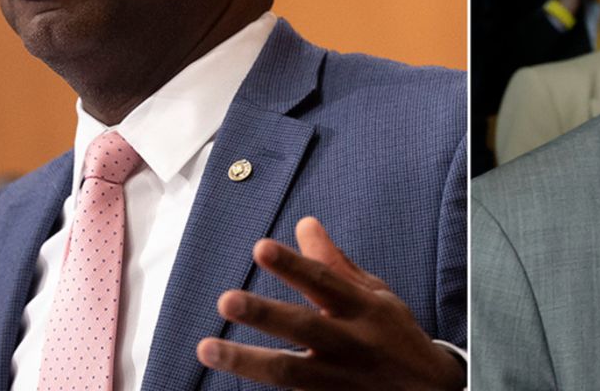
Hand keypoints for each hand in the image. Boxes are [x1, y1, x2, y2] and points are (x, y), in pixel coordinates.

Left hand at [196, 217, 463, 389]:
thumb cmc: (393, 335)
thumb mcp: (374, 294)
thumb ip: (334, 263)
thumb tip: (304, 224)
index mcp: (362, 308)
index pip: (324, 281)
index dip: (293, 265)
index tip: (260, 247)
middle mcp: (350, 342)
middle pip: (304, 328)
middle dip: (265, 314)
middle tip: (227, 299)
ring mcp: (338, 379)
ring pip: (288, 373)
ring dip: (245, 361)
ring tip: (206, 348)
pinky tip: (228, 380)